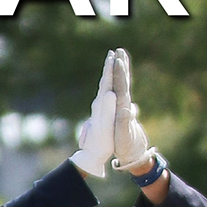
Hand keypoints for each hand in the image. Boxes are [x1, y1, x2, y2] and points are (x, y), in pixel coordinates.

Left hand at [70, 49, 117, 179]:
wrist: (92, 154)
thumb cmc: (101, 142)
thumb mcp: (105, 125)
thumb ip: (107, 108)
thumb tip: (110, 92)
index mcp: (101, 104)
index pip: (106, 82)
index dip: (110, 68)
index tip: (114, 55)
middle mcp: (99, 103)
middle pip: (105, 80)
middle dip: (109, 66)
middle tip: (113, 52)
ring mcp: (100, 108)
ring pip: (106, 86)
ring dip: (109, 74)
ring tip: (112, 63)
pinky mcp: (103, 113)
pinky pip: (107, 94)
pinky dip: (110, 86)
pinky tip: (111, 86)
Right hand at [110, 48, 155, 174]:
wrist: (134, 154)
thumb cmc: (127, 147)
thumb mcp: (124, 138)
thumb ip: (124, 123)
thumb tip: (127, 108)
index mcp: (123, 108)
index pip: (121, 87)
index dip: (119, 74)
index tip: (117, 60)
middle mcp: (125, 104)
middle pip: (123, 81)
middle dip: (121, 66)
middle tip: (119, 50)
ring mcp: (124, 105)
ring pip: (123, 84)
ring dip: (121, 69)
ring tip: (120, 55)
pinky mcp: (122, 109)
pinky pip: (120, 90)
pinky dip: (119, 80)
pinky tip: (118, 75)